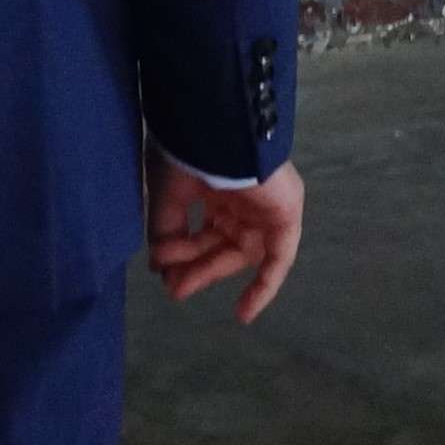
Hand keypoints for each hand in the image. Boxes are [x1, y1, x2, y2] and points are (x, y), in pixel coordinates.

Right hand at [147, 155, 305, 323]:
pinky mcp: (286, 215)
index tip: (158, 268)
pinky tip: (243, 313)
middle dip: (194, 266)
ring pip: (239, 251)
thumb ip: (165, 228)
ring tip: (179, 286)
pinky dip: (264, 285)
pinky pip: (279, 257)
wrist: (218, 132)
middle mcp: (243, 197)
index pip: (203, 228)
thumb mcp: (168, 195)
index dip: (181, 251)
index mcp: (219, 186)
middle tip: (171, 289)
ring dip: (208, 270)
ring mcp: (265, 206)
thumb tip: (159, 265)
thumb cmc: (191, 155)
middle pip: (220, 243)